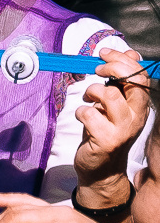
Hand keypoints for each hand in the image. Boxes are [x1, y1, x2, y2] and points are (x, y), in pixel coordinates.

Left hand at [73, 55, 151, 185]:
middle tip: (97, 68)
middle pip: (132, 82)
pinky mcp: (106, 140)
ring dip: (93, 90)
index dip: (123, 59)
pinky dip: (81, 111)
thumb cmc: (105, 131)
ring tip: (89, 98)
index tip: (105, 54)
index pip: (142, 76)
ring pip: (110, 95)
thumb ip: (119, 83)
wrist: (102, 168)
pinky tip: (84, 118)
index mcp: (139, 106)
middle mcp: (136, 117)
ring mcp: (123, 129)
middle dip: (112, 68)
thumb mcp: (115, 105)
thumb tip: (127, 54)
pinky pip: (90, 113)